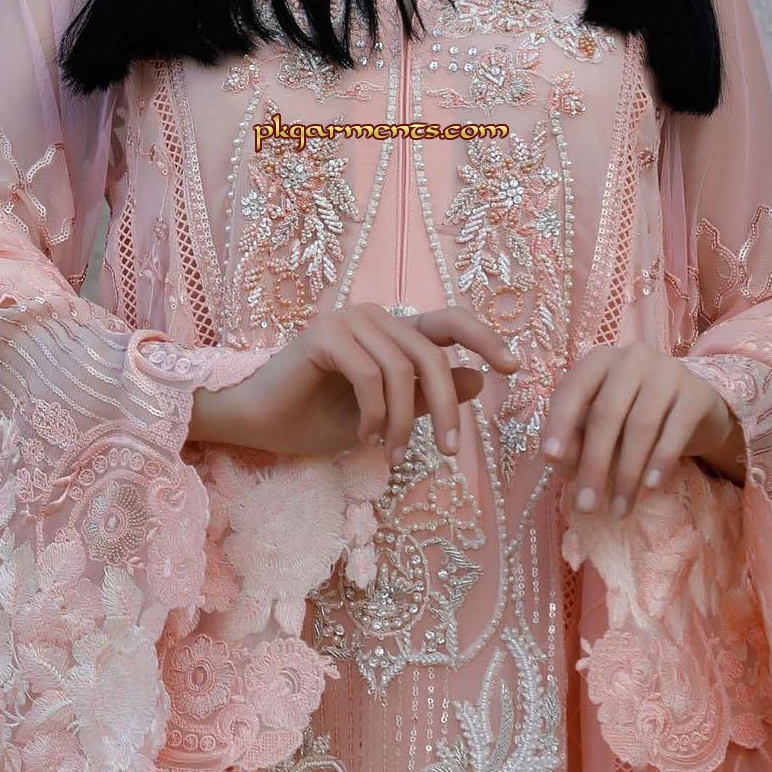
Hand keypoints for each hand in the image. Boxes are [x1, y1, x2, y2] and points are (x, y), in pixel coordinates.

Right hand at [215, 303, 518, 463]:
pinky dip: (375, 413)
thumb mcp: (386, 415)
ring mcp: (348, 320)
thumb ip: (426, 396)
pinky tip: (367, 437)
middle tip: (450, 451)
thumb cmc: (317, 419)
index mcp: (392, 331)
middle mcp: (374, 317)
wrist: (258, 424)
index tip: (513, 367)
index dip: (484, 337)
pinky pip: (370, 375)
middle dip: (446, 406)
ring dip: (404, 421)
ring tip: (392, 454)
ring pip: (402, 369)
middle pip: (431, 355)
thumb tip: (480, 378)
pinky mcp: (325, 334)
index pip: (450, 322)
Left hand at [540, 342, 741, 517]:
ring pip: (640, 425)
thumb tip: (560, 464)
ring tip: (619, 509)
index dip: (560, 424)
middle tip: (586, 506)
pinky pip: (675, 430)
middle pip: (606, 413)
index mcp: (600, 360)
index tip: (550, 460)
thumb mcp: (603, 425)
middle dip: (594, 464)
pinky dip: (660, 461)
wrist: (694, 412)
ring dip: (627, 474)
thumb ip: (577, 438)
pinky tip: (651, 487)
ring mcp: (668, 371)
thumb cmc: (635, 417)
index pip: (573, 389)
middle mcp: (633, 358)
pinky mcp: (697, 393)